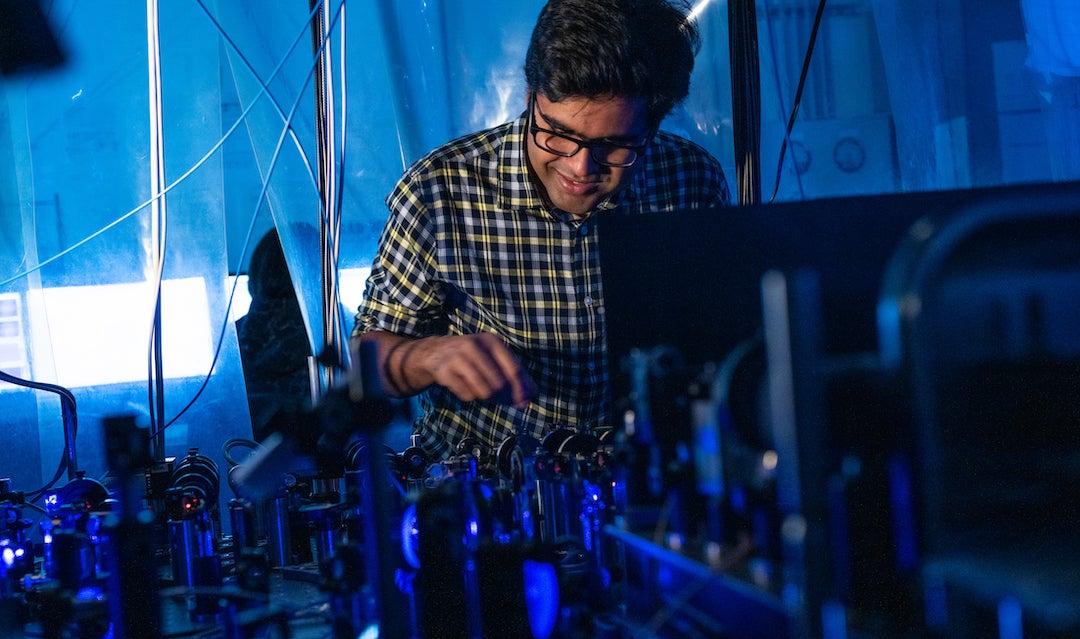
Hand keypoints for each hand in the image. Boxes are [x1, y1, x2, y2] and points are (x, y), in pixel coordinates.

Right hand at [417, 333, 536, 408]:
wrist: (436, 352)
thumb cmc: (473, 356)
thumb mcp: (493, 356)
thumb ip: (513, 373)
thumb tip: (532, 395)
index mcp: (491, 341)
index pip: (513, 368)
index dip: (521, 388)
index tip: (526, 402)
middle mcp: (474, 346)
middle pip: (498, 383)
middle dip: (501, 395)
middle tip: (499, 396)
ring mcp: (457, 359)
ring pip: (483, 391)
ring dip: (484, 395)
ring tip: (479, 387)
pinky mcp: (445, 372)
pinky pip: (467, 395)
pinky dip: (469, 396)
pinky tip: (464, 385)